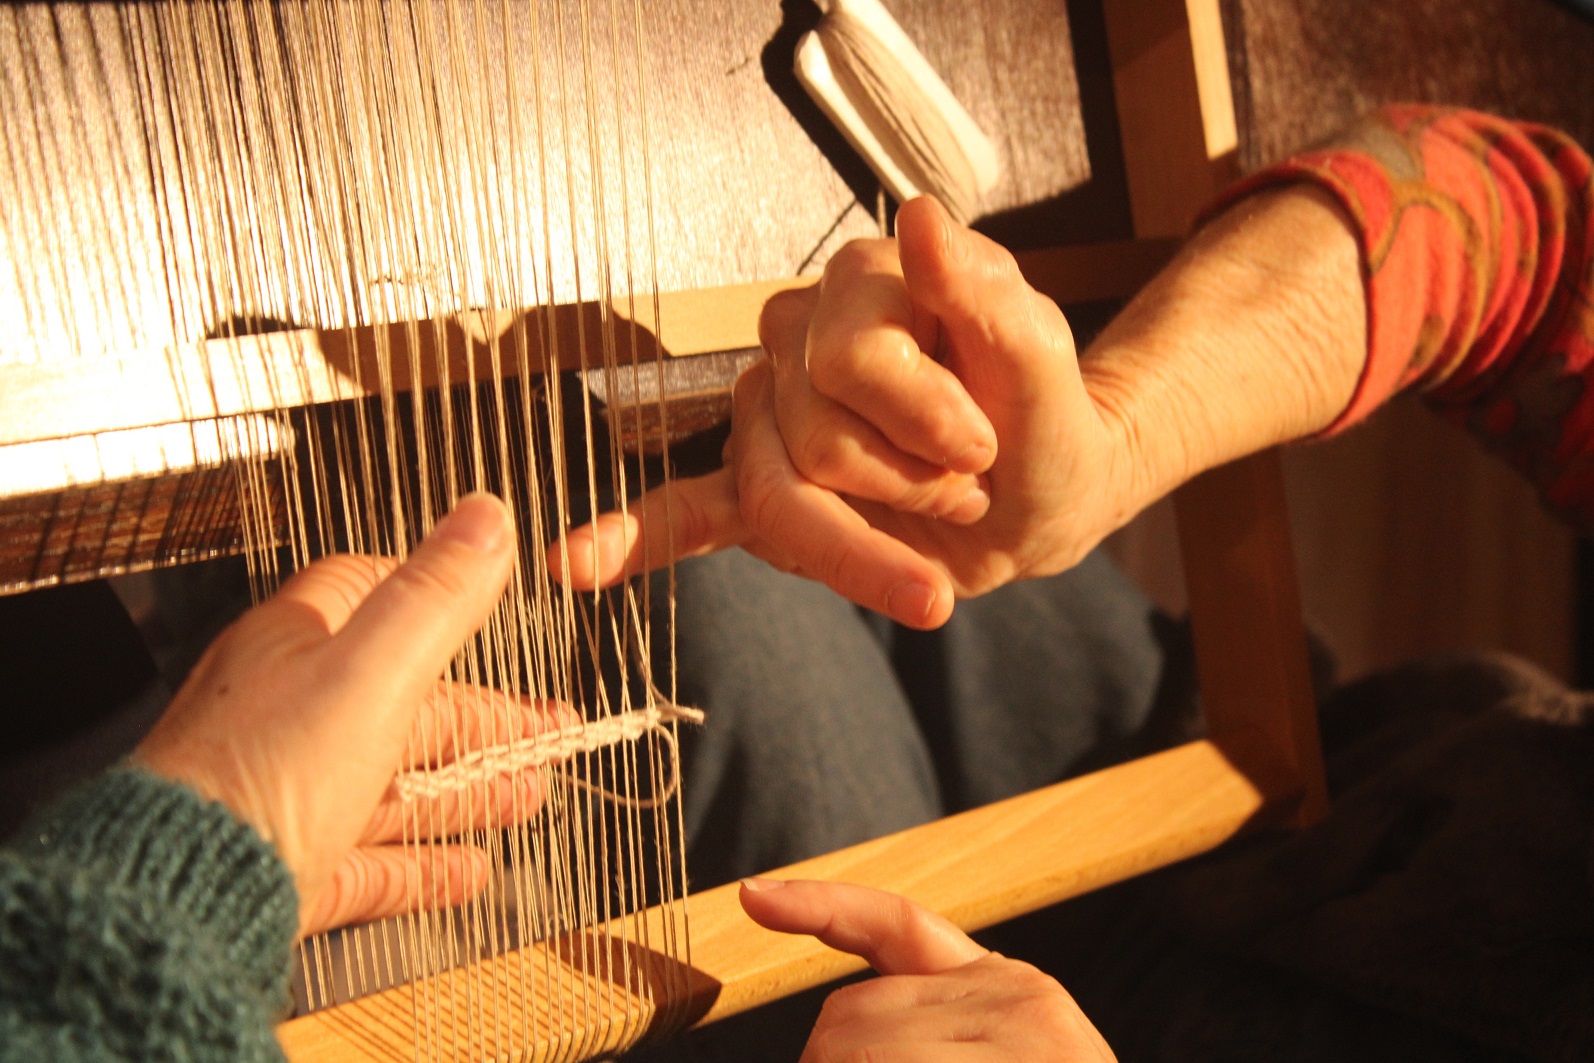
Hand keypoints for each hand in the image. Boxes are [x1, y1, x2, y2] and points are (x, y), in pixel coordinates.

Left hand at [134, 493, 554, 935]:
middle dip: (485, 719)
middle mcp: (286, 719)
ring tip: (531, 795)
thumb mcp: (370, 671)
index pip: (360, 596)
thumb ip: (434, 599)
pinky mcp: (291, 873)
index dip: (425, 592)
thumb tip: (488, 512)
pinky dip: (426, 865)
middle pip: (401, 707)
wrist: (181, 893)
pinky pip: (372, 864)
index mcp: (292, 650)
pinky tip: (471, 870)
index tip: (481, 600)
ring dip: (470, 790)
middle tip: (552, 729)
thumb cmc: (261, 771)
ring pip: (396, 788)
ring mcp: (289, 800)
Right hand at [553, 196, 1140, 628]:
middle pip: (813, 439)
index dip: (925, 423)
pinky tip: (574, 564)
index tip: (988, 451)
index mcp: (871, 282)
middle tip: (968, 488)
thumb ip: (989, 300)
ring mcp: (773, 408)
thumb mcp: (1045, 371)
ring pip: (775, 494)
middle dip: (905, 486)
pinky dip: (632, 540)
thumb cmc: (1046, 425)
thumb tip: (919, 215)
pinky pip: (688, 510)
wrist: (1042, 489)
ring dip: (863, 541)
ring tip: (930, 532)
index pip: (853, 361)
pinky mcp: (763, 483)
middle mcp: (806, 333)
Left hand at [741, 878, 1115, 1061]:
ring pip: (853, 1052)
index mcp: (1006, 988)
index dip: (822, 907)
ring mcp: (1024, 1039)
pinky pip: (886, 1062)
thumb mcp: (990, 1054)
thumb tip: (831, 1045)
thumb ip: (912, 1030)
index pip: (894, 925)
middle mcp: (1018, 996)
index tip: (754, 896)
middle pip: (849, 1017)